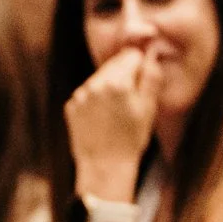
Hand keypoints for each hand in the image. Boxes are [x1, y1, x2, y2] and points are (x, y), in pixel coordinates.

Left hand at [64, 46, 162, 197]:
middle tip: (129, 99)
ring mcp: (80, 95)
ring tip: (115, 111)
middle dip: (124, 74)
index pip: (131, 55)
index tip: (142, 81)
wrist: (104, 166)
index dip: (140, 65)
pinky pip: (87, 93)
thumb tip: (151, 54)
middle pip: (113, 64)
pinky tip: (102, 117)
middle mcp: (95, 84)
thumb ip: (151, 77)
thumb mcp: (148, 108)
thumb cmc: (131, 139)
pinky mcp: (71, 106)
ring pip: (99, 77)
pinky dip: (95, 99)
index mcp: (117, 82)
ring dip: (109, 86)